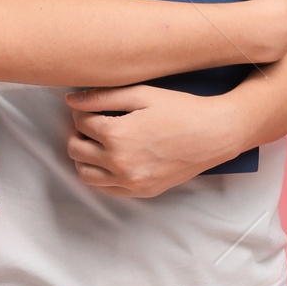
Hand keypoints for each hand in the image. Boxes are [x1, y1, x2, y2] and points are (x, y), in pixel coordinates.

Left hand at [64, 84, 246, 198]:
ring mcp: (130, 181)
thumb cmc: (181, 109)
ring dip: (84, 156)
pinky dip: (100, 174)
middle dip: (77, 132)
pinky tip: (110, 159)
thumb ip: (102, 96)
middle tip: (91, 121)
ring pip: (84, 173)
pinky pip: (105, 188)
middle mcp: (119, 163)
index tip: (91, 105)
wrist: (215, 134)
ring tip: (98, 142)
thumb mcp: (142, 94)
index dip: (81, 110)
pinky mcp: (141, 191)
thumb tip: (70, 99)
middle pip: (75, 148)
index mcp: (116, 135)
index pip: (80, 122)